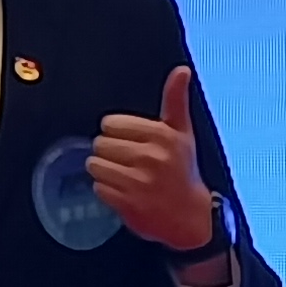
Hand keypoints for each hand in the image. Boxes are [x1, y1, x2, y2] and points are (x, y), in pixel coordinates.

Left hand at [87, 65, 220, 252]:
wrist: (190, 216)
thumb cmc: (182, 171)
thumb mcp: (182, 132)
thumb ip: (175, 99)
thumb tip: (181, 69)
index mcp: (162, 135)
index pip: (110, 124)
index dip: (117, 134)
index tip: (132, 144)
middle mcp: (151, 157)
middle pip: (100, 144)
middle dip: (110, 153)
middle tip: (129, 163)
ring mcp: (139, 182)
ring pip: (95, 166)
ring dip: (105, 173)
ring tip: (125, 177)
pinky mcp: (128, 203)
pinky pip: (98, 188)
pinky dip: (107, 191)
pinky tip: (125, 192)